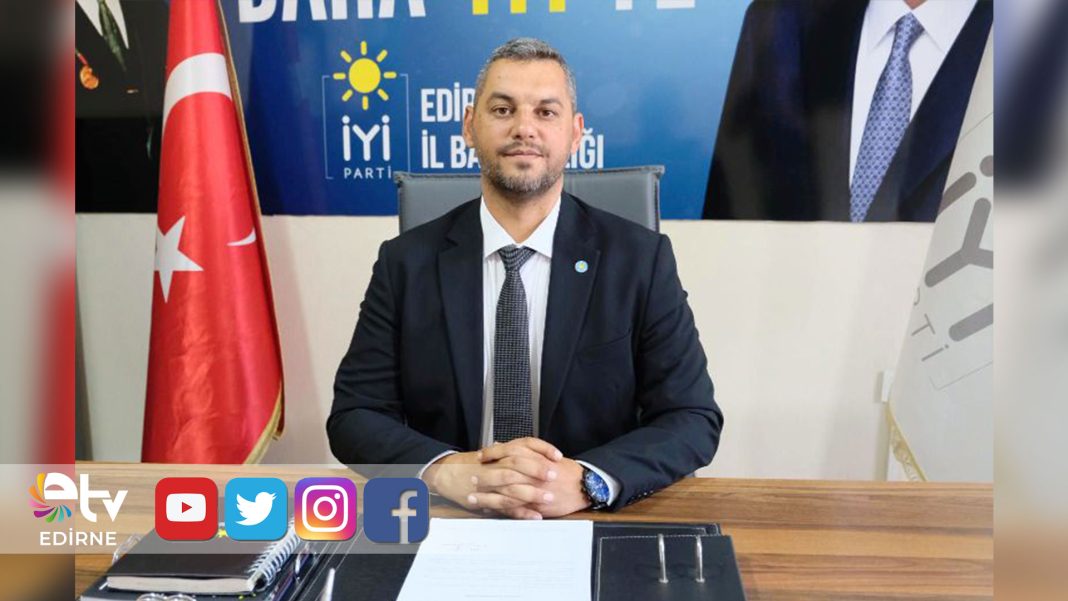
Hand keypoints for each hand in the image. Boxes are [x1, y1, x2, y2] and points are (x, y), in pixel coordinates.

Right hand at [421, 447, 554, 519]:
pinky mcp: (487, 500)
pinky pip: (506, 506)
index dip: (542, 449)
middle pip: (519, 463)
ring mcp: (490, 483)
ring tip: (549, 498)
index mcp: (501, 452)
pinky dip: (522, 512)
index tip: (557, 456)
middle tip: (554, 475)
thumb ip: (513, 454)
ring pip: (512, 486)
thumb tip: (538, 454)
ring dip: (533, 493)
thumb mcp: (494, 455)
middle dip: (538, 470)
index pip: (525, 444)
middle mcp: (495, 465)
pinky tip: (535, 516)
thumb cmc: (472, 465)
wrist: (446, 473)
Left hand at [476, 439, 590, 518]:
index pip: (509, 453)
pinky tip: (490, 511)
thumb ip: (525, 451)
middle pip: (504, 474)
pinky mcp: (537, 507)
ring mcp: (534, 491)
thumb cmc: (566, 471)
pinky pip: (516, 509)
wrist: (584, 486)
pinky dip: (502, 511)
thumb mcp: (546, 455)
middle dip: (486, 477)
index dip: (492, 455)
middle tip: (471, 478)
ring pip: (506, 494)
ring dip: (488, 497)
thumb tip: (502, 445)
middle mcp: (533, 474)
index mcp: (536, 458)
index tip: (480, 457)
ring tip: (473, 498)